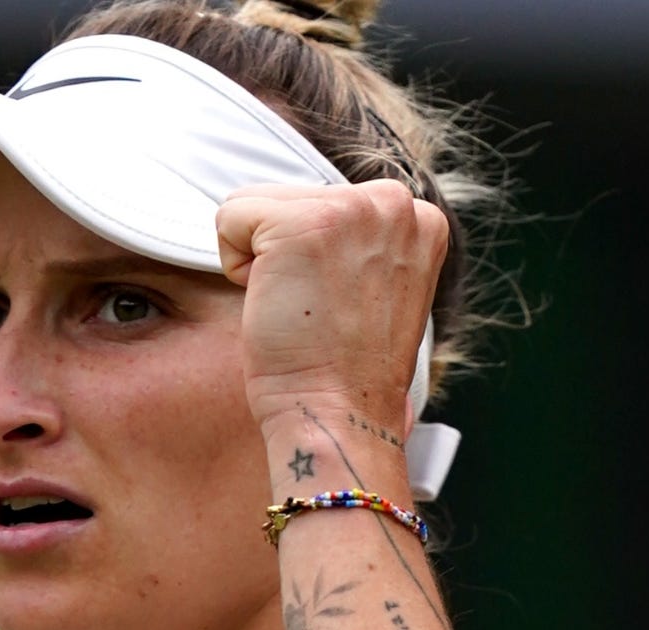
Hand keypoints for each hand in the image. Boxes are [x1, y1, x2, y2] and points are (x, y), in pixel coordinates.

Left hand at [215, 180, 446, 437]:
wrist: (337, 413)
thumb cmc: (341, 368)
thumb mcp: (372, 287)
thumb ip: (357, 245)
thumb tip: (312, 232)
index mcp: (419, 217)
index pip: (323, 202)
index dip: (308, 260)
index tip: (335, 306)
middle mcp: (395, 201)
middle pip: (286, 198)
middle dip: (280, 255)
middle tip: (312, 310)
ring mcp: (352, 207)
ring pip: (253, 205)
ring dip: (257, 260)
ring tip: (297, 306)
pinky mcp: (303, 223)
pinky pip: (229, 218)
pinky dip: (234, 266)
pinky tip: (274, 302)